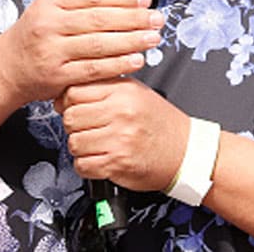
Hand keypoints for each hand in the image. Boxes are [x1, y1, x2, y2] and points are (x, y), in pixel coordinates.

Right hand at [0, 0, 162, 102]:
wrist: (7, 67)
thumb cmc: (37, 34)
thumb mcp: (51, 8)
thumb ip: (83, 2)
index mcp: (50, 1)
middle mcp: (48, 24)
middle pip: (98, 19)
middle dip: (133, 18)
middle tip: (157, 18)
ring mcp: (52, 51)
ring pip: (98, 44)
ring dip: (130, 41)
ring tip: (153, 38)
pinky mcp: (57, 76)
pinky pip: (93, 69)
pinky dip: (118, 65)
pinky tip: (137, 60)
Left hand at [58, 78, 190, 191]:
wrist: (186, 151)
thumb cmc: (161, 123)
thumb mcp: (136, 92)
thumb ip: (104, 87)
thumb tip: (66, 94)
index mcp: (123, 91)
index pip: (74, 91)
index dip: (69, 102)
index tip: (75, 108)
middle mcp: (121, 113)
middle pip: (70, 117)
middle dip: (74, 126)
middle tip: (86, 128)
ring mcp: (119, 139)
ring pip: (74, 142)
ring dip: (80, 147)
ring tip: (95, 145)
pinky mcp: (118, 163)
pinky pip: (82, 165)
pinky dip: (86, 165)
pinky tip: (98, 159)